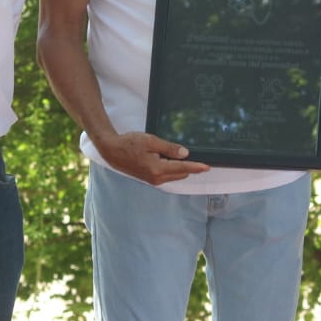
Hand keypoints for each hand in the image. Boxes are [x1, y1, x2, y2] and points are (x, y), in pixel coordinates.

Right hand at [94, 130, 210, 185]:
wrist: (112, 151)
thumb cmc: (129, 143)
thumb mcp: (151, 141)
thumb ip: (169, 148)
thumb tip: (185, 154)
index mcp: (158, 169)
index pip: (182, 168)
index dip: (196, 166)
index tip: (207, 167)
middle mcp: (157, 178)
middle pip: (180, 173)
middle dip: (189, 166)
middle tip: (196, 155)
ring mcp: (153, 180)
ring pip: (174, 175)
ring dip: (180, 167)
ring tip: (180, 154)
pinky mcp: (150, 179)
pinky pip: (167, 175)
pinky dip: (172, 168)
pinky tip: (169, 158)